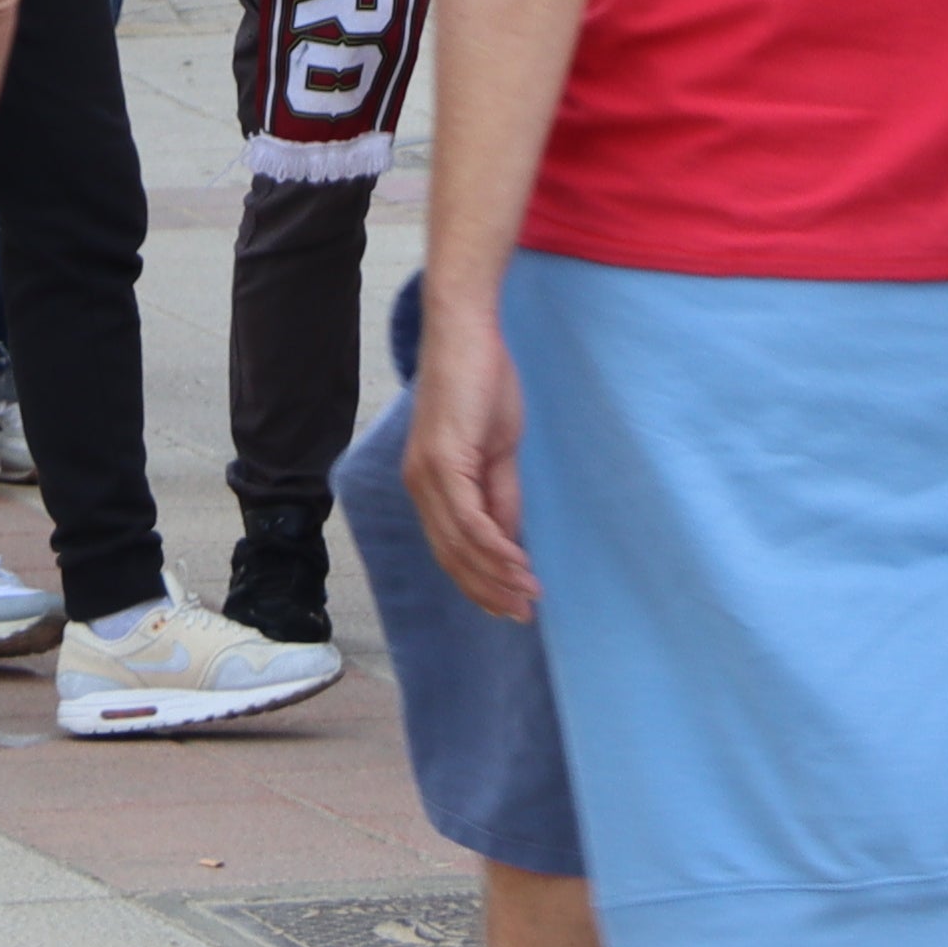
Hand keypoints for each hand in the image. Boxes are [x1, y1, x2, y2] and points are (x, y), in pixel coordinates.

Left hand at [406, 285, 533, 616]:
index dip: (479, 581)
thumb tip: (510, 539)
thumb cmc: (481, 381)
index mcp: (429, 484)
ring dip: (496, 575)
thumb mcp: (496, 447)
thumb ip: (499, 493)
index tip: (510, 605)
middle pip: (451, 556)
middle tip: (521, 615)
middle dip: (487, 591)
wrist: (464, 331)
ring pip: (459, 544)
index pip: (450, 549)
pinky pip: (468, 518)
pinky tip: (517, 563)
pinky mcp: (443, 461)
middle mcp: (420, 485)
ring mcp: (428, 475)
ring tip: (527, 597)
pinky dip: (494, 546)